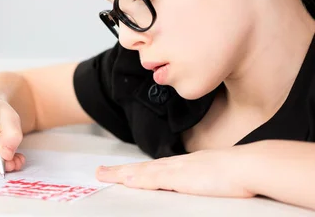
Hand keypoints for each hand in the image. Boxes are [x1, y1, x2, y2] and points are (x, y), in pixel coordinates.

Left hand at [96, 147, 254, 197]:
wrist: (249, 165)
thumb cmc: (239, 172)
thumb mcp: (216, 175)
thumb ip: (204, 178)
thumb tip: (201, 183)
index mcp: (184, 166)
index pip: (154, 168)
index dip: (136, 170)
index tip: (121, 172)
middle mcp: (177, 165)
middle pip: (142, 168)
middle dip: (120, 171)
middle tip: (99, 172)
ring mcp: (177, 170)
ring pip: (143, 171)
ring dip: (122, 174)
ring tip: (103, 175)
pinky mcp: (180, 177)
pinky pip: (153, 178)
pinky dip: (138, 179)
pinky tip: (126, 180)